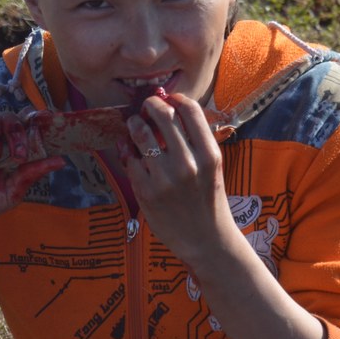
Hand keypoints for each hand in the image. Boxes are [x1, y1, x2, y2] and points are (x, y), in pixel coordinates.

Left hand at [120, 93, 236, 263]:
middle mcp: (188, 164)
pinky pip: (129, 158)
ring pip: (141, 134)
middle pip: (163, 115)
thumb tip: (173, 109)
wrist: (206, 240)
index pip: (191, 110)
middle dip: (151, 105)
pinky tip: (129, 149)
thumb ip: (196, 142)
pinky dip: (127, 149)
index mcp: (209, 155)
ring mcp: (165, 178)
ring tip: (135, 124)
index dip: (176, 98)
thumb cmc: (208, 200)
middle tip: (147, 106)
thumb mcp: (213, 168)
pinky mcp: (146, 192)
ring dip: (135, 123)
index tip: (169, 99)